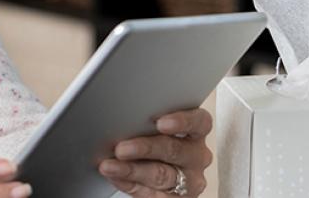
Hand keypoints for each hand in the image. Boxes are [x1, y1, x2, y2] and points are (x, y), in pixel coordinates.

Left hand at [98, 108, 212, 196]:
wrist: (152, 174)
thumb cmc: (154, 143)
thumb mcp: (154, 129)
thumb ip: (146, 123)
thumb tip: (118, 118)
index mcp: (196, 132)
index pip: (198, 122)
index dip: (182, 121)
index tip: (161, 123)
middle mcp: (196, 156)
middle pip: (174, 150)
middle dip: (146, 148)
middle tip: (121, 148)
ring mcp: (189, 180)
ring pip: (162, 175)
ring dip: (132, 170)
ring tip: (110, 166)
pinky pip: (152, 195)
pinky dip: (130, 185)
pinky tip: (117, 178)